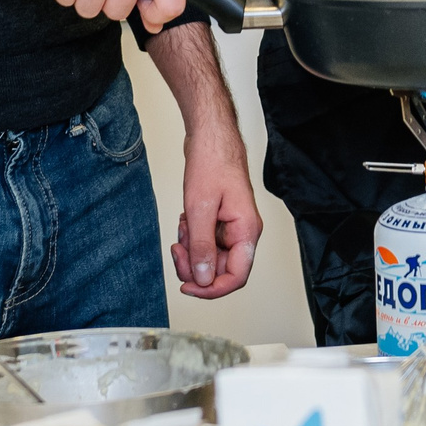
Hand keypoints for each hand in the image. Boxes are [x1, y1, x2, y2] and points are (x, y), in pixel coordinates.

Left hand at [173, 112, 263, 298]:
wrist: (210, 136)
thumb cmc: (212, 162)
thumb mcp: (200, 208)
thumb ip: (202, 247)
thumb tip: (203, 279)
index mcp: (247, 231)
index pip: (236, 277)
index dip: (211, 289)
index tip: (188, 287)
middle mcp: (243, 232)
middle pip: (220, 270)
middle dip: (195, 265)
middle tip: (178, 249)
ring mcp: (232, 227)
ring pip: (211, 257)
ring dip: (192, 249)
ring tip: (183, 227)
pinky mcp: (221, 221)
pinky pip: (206, 242)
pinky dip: (192, 237)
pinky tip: (186, 220)